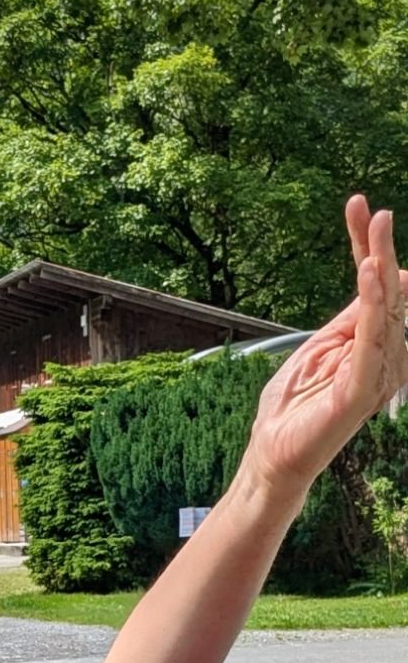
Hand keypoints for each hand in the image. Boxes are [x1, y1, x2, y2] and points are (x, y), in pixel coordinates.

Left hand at [246, 197, 407, 497]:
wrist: (272, 455)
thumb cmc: (294, 407)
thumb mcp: (319, 348)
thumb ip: (350, 318)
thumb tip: (376, 273)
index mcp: (371, 346)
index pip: (376, 288)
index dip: (367, 247)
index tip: (357, 207)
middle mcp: (383, 359)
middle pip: (390, 296)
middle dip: (381, 251)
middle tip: (376, 213)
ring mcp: (375, 376)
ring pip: (388, 314)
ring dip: (381, 271)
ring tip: (376, 235)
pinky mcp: (361, 391)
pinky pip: (373, 342)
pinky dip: (373, 307)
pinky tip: (370, 277)